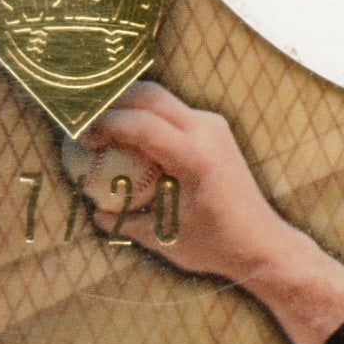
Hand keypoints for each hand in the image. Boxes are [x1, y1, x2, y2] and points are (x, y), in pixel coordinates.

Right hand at [73, 80, 292, 286]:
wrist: (262, 242)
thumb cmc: (214, 247)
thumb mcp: (166, 239)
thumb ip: (127, 222)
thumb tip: (94, 212)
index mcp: (195, 158)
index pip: (140, 124)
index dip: (104, 125)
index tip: (81, 138)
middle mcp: (206, 132)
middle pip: (148, 96)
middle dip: (110, 101)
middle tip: (83, 119)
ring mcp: (213, 126)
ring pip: (160, 98)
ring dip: (128, 104)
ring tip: (100, 122)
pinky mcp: (215, 128)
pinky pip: (173, 111)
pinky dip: (146, 115)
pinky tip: (128, 132)